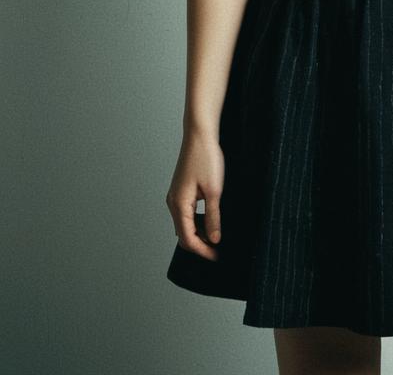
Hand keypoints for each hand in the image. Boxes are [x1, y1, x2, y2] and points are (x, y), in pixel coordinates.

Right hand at [165, 130, 224, 259]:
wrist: (200, 134)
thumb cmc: (206, 158)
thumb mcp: (214, 190)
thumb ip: (214, 217)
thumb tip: (214, 239)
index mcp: (179, 205)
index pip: (188, 239)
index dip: (203, 251)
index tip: (217, 257)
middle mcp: (173, 202)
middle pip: (184, 234)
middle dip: (200, 245)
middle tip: (219, 251)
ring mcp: (176, 196)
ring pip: (185, 224)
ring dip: (199, 234)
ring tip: (217, 237)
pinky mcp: (182, 190)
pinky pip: (187, 213)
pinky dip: (198, 222)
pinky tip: (211, 221)